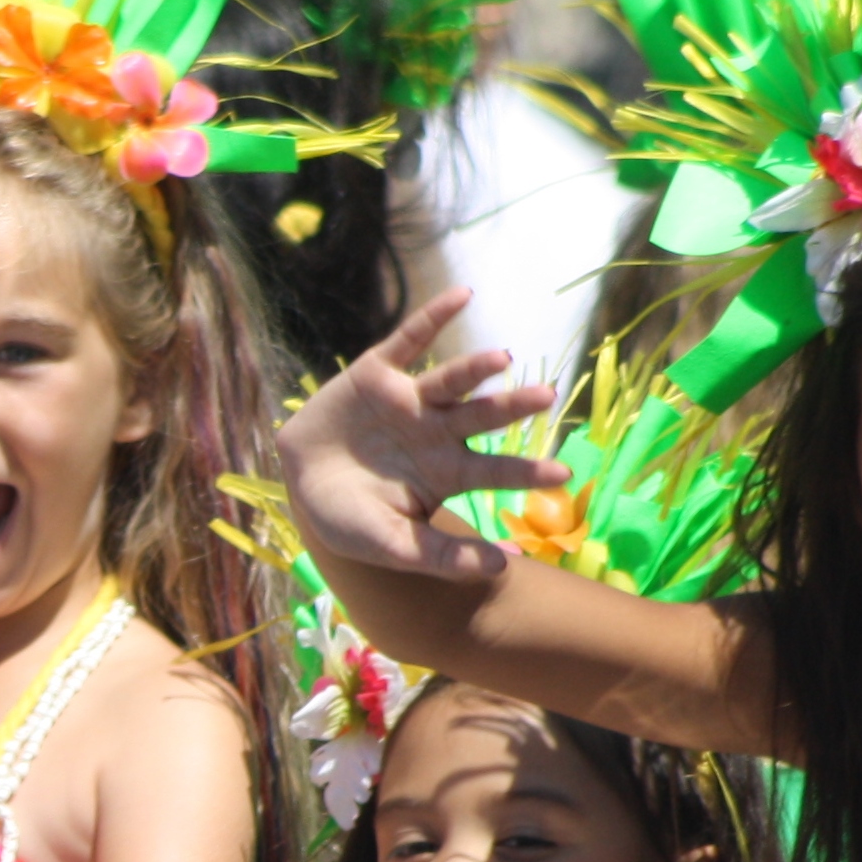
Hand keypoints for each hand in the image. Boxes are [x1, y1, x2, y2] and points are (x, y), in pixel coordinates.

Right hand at [275, 288, 569, 578]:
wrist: (298, 486)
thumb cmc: (352, 521)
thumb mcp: (394, 547)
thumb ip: (445, 558)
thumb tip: (504, 566)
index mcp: (447, 474)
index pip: (494, 471)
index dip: (526, 472)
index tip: (563, 475)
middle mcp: (437, 432)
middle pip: (482, 417)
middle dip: (512, 407)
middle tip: (547, 397)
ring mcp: (409, 401)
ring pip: (450, 380)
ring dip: (475, 368)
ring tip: (503, 358)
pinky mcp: (378, 372)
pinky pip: (410, 339)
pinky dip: (433, 317)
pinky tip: (463, 295)